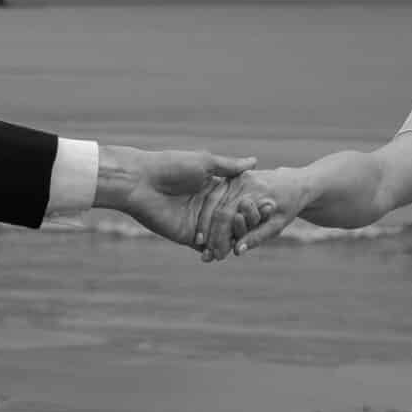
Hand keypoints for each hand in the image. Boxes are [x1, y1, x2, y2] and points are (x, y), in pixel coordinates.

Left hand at [97, 146, 256, 251]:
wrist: (141, 182)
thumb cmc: (171, 166)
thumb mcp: (204, 163)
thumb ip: (229, 167)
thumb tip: (255, 161)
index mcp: (210, 188)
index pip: (235, 199)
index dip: (251, 202)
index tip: (270, 204)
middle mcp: (204, 206)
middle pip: (230, 218)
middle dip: (247, 222)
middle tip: (266, 224)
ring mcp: (196, 222)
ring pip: (220, 233)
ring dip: (234, 236)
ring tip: (252, 239)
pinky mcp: (185, 236)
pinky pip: (204, 245)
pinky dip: (217, 249)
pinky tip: (232, 250)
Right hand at [199, 167, 309, 260]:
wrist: (296, 183)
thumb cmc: (289, 206)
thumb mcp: (277, 225)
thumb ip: (257, 237)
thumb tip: (237, 251)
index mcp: (254, 193)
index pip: (227, 216)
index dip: (219, 237)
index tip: (215, 255)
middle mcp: (242, 182)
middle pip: (217, 209)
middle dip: (209, 234)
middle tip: (205, 254)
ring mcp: (236, 177)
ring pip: (212, 201)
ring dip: (205, 224)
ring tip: (201, 245)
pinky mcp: (232, 176)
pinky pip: (216, 194)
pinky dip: (208, 211)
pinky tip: (203, 227)